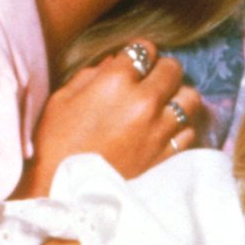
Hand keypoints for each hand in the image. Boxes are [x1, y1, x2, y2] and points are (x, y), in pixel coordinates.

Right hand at [23, 45, 203, 194]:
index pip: (144, 49)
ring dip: (178, 98)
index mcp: (115, 81)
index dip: (138, 55)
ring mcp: (160, 130)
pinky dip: (180, 128)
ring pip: (190, 98)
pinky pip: (189, 131)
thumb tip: (114, 63)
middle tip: (150, 83)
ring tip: (164, 106)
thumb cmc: (54, 146)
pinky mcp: (167, 155)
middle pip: (173, 68)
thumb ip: (91, 75)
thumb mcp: (62, 101)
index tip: (133, 65)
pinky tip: (165, 132)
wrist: (62, 195)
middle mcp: (144, 101)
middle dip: (161, 71)